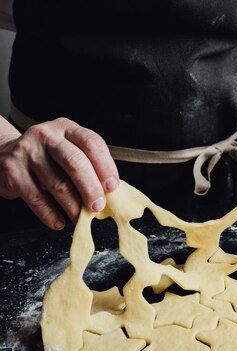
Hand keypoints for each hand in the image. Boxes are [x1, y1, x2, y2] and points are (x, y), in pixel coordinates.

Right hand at [0, 118, 119, 229]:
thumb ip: (85, 163)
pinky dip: (50, 215)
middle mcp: (46, 135)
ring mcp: (27, 152)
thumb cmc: (44, 156)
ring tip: (80, 218)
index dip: (105, 166)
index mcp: (65, 127)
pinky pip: (36, 198)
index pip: (91, 143)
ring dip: (73, 206)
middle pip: (75, 162)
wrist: (3, 155)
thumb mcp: (65, 149)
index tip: (112, 186)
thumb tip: (108, 192)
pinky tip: (59, 222)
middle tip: (98, 206)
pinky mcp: (11, 171)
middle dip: (91, 188)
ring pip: (58, 184)